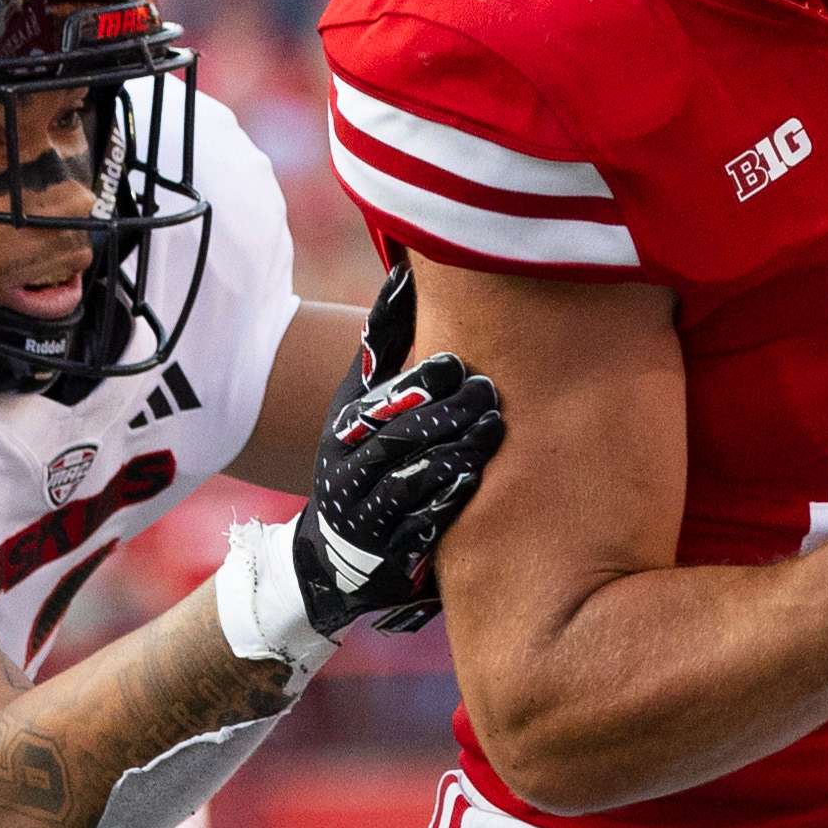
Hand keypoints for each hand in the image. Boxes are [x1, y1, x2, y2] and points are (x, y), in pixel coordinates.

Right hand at [295, 264, 507, 634]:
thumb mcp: (363, 401)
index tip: (456, 361)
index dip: (415, 381)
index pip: (378, 400)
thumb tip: (404, 272)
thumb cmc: (365, 457)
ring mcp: (364, 515)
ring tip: (491, 429)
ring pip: (406, 481)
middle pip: (395, 438)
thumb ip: (384, 344)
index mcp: (344, 428)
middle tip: (489, 392)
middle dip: (443, 414)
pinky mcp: (386, 555)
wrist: (336, 555)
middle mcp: (346, 470)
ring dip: (451, 452)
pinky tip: (472, 480)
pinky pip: (415, 528)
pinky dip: (443, 502)